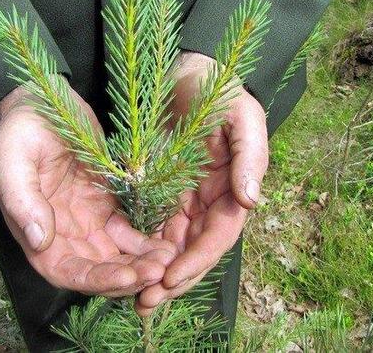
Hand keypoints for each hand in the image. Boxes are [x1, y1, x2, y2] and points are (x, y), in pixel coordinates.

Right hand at [0, 82, 176, 296]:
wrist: (43, 102)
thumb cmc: (21, 130)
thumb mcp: (11, 159)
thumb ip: (22, 199)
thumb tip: (38, 240)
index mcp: (36, 232)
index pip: (66, 271)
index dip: (96, 280)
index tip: (126, 278)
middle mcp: (64, 235)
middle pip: (97, 270)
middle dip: (128, 276)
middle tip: (159, 271)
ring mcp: (88, 222)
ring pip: (117, 256)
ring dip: (140, 263)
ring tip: (168, 260)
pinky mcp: (108, 206)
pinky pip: (129, 233)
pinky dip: (146, 242)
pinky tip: (167, 243)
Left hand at [135, 52, 268, 314]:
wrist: (185, 69)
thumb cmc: (218, 89)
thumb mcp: (241, 114)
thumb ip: (250, 155)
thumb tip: (252, 200)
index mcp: (233, 187)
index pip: (219, 234)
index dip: (199, 259)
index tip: (173, 278)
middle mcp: (210, 200)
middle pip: (194, 250)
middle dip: (174, 278)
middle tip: (145, 303)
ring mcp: (185, 198)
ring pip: (172, 246)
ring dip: (155, 273)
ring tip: (133, 298)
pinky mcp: (161, 192)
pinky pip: (152, 227)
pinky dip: (140, 249)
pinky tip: (121, 264)